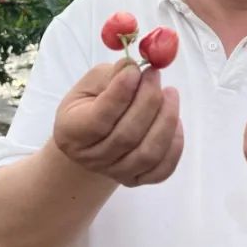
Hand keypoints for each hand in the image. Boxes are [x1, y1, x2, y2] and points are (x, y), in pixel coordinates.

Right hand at [53, 58, 183, 186]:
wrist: (94, 137)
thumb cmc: (92, 103)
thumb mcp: (92, 84)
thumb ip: (112, 75)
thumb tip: (134, 68)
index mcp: (71, 132)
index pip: (99, 119)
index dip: (121, 93)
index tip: (136, 71)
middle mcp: (91, 158)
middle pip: (127, 136)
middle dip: (148, 101)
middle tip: (155, 76)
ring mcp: (115, 173)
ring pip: (147, 154)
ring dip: (166, 120)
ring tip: (170, 93)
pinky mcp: (137, 179)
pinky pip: (162, 169)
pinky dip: (175, 145)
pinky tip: (175, 121)